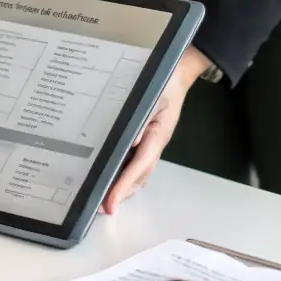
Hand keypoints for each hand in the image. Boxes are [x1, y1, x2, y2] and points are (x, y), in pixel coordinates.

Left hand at [101, 45, 211, 215]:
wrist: (178, 74)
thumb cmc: (167, 82)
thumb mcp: (156, 95)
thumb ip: (142, 117)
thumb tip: (129, 141)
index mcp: (158, 135)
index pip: (138, 167)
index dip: (123, 186)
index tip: (111, 203)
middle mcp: (155, 144)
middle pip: (138, 176)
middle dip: (121, 193)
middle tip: (102, 207)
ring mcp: (152, 143)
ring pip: (138, 172)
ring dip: (123, 186)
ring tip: (104, 197)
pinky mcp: (147, 138)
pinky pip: (136, 161)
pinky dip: (125, 173)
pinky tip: (112, 174)